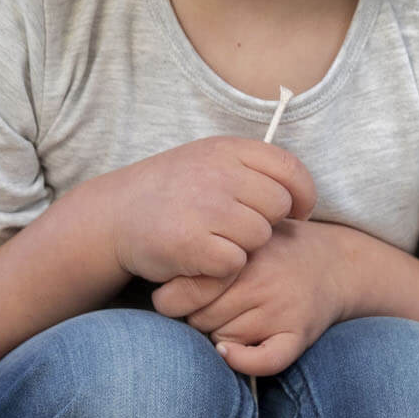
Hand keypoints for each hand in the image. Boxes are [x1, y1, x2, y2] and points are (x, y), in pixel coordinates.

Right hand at [103, 137, 315, 285]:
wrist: (115, 215)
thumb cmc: (171, 193)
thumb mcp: (208, 161)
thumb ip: (250, 167)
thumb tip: (298, 192)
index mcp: (227, 149)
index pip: (290, 169)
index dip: (303, 195)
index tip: (297, 212)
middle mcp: (218, 173)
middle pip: (277, 207)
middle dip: (265, 223)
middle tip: (238, 229)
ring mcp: (205, 208)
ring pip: (259, 237)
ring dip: (243, 246)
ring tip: (213, 241)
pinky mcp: (192, 244)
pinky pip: (235, 262)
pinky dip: (222, 268)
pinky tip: (201, 258)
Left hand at [151, 218, 359, 377]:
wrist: (337, 263)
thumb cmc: (273, 251)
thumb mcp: (241, 237)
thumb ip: (204, 251)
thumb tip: (162, 289)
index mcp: (238, 254)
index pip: (181, 291)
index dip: (173, 298)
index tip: (180, 295)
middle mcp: (259, 280)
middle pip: (198, 318)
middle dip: (198, 316)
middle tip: (215, 304)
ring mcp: (279, 309)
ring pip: (221, 340)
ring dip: (219, 335)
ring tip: (237, 315)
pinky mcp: (298, 334)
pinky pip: (263, 362)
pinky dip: (243, 362)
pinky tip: (232, 352)